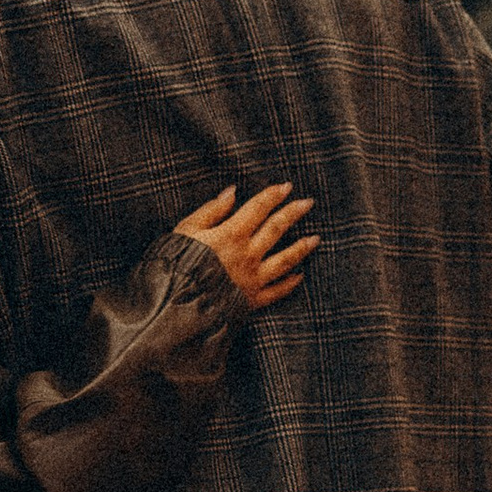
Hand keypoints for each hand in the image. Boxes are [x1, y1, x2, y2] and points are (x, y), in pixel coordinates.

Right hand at [176, 182, 319, 308]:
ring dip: (302, 247)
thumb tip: (231, 192)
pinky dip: (290, 283)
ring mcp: (253, 278)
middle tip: (308, 203)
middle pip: (277, 228)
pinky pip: (277, 291)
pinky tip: (299, 275)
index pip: (258, 208)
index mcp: (231, 234)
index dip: (273, 195)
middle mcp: (248, 254)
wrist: (176, 305)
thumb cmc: (175, 264)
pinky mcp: (252, 300)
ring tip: (316, 238)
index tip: (286, 186)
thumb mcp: (185, 230)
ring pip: (285, 259)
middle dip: (294, 213)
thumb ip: (210, 211)